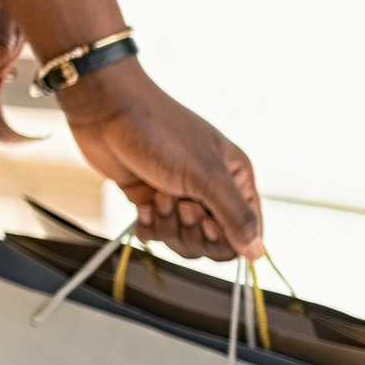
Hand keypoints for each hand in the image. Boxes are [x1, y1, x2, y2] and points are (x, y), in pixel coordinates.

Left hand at [57, 64, 264, 262]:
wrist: (106, 110)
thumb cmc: (160, 133)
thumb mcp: (206, 175)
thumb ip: (235, 216)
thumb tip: (258, 253)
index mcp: (235, 179)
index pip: (246, 230)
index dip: (227, 238)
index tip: (207, 223)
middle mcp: (210, 189)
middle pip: (213, 242)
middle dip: (194, 231)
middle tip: (181, 204)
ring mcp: (178, 195)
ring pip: (183, 239)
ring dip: (169, 226)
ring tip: (158, 196)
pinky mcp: (148, 198)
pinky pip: (156, 232)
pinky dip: (148, 225)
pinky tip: (140, 205)